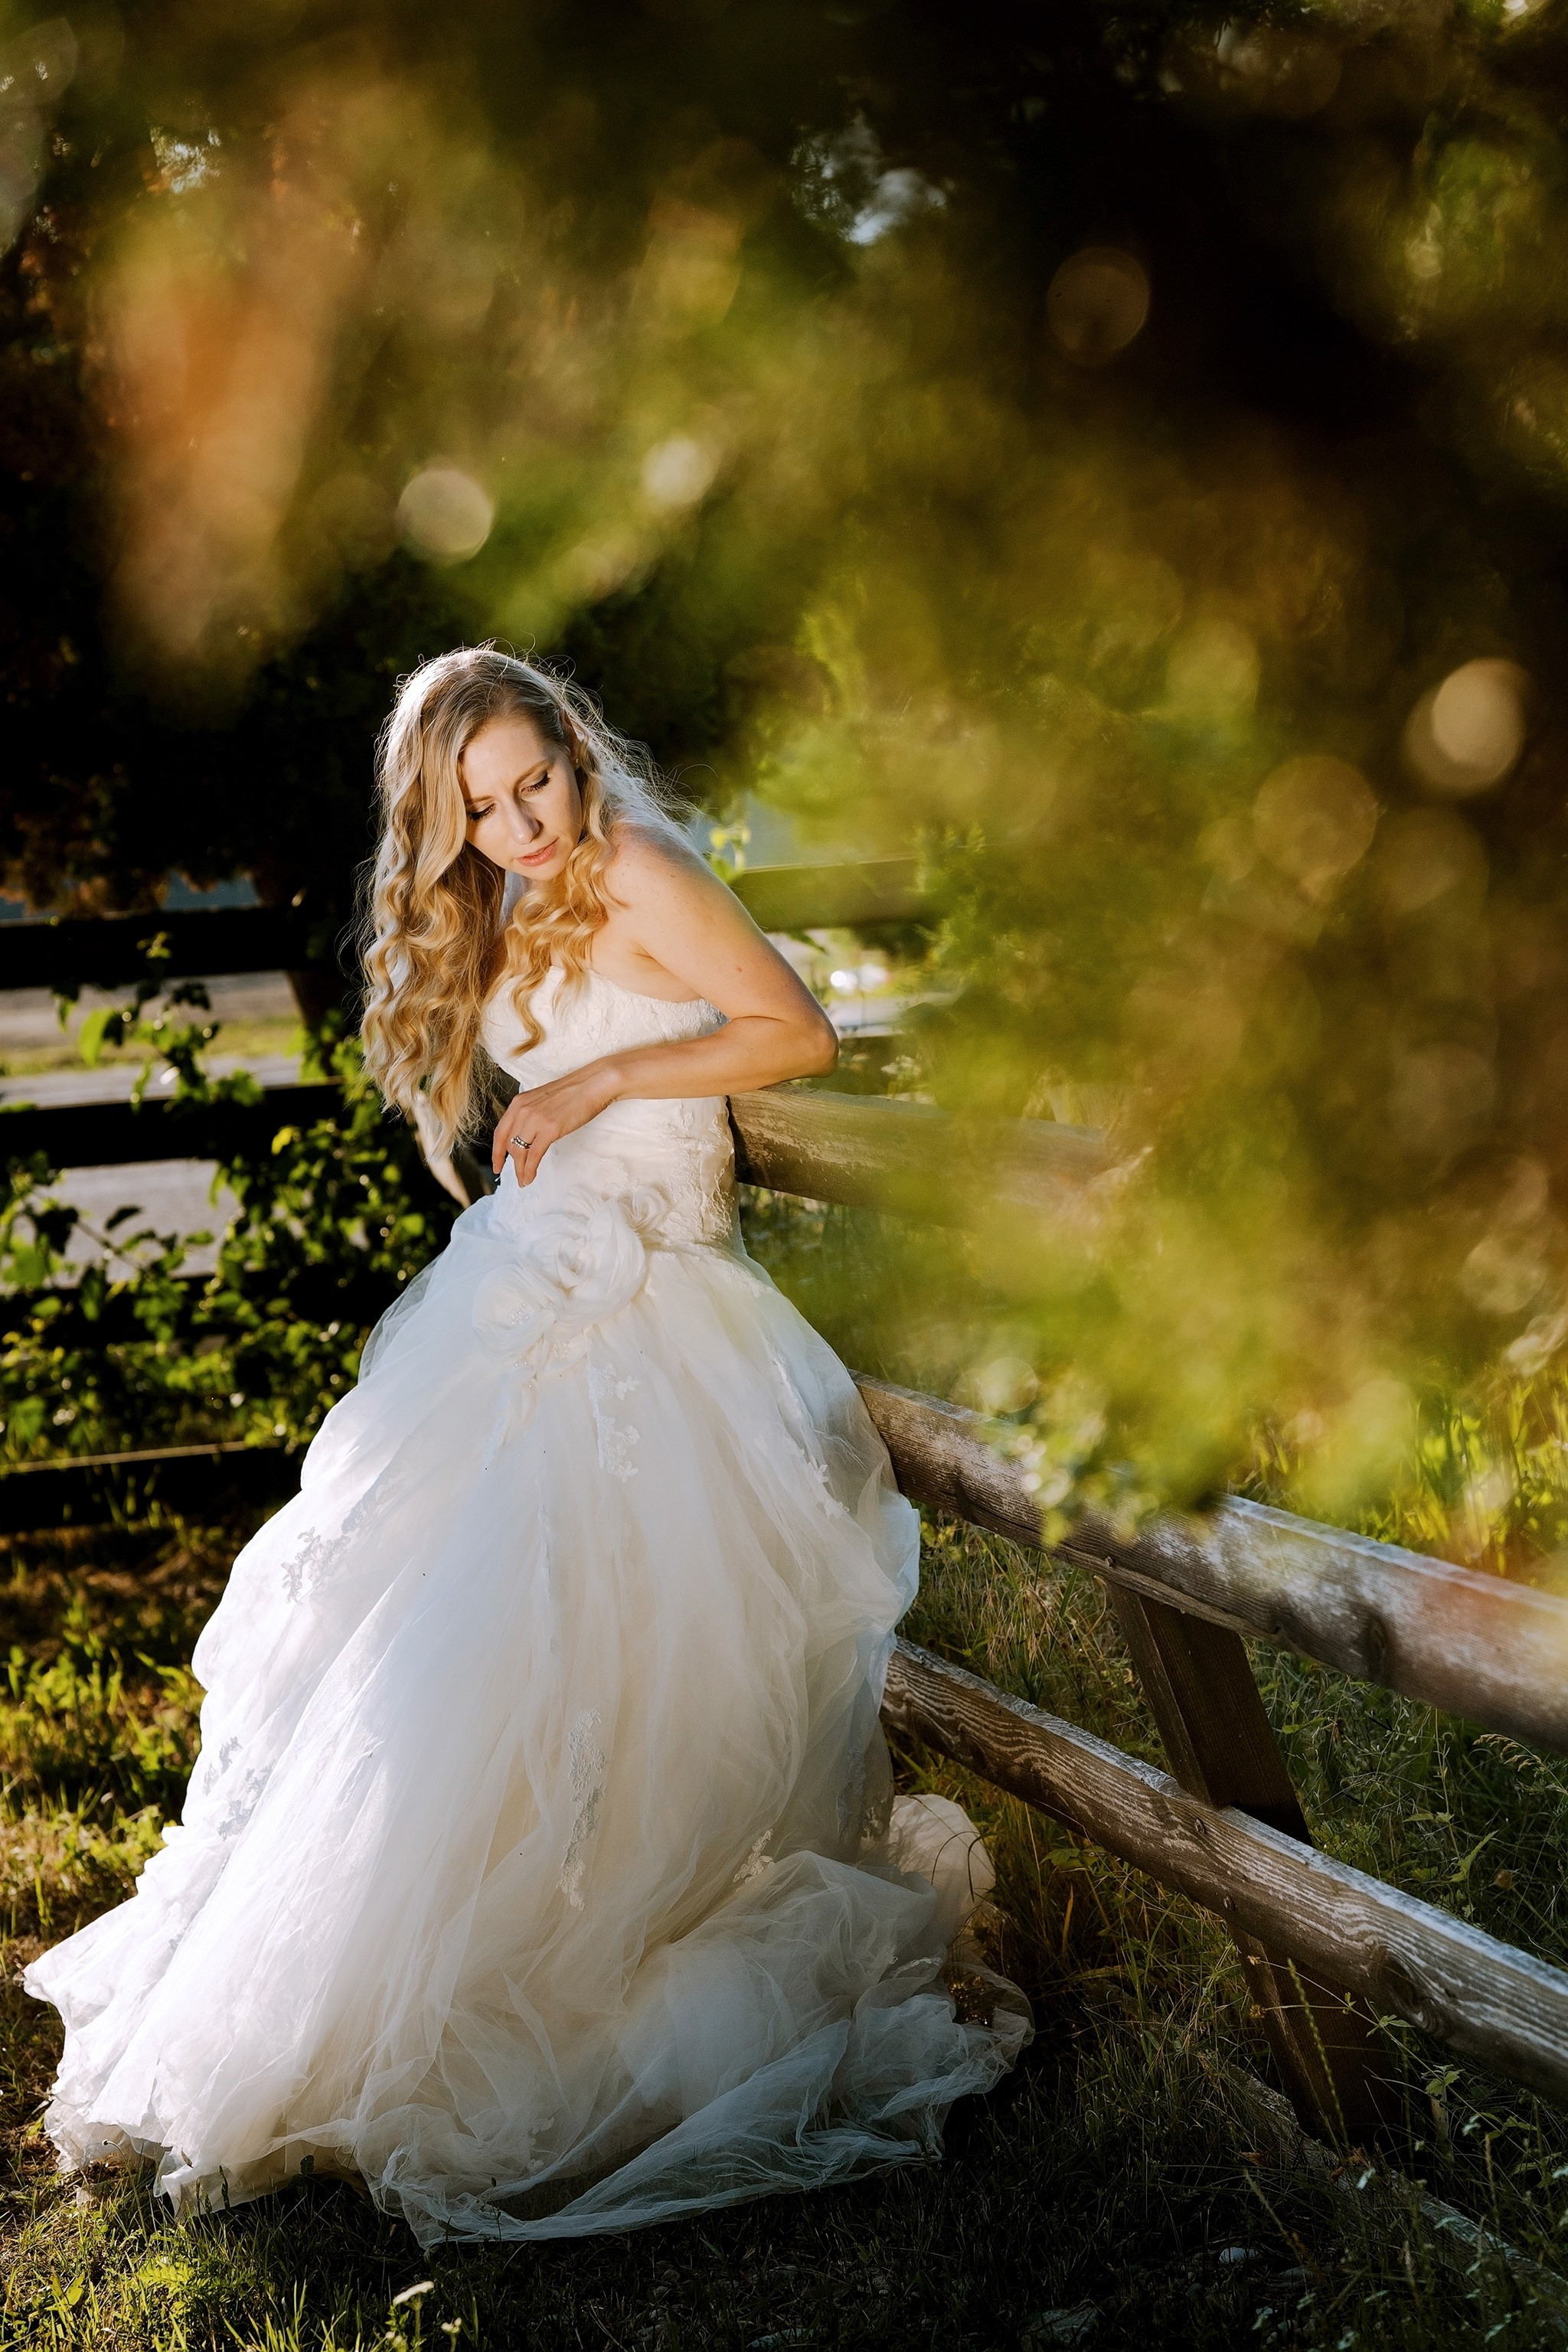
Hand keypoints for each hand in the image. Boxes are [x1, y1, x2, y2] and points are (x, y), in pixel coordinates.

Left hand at [491, 1060, 619, 1185]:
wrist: (592, 1085)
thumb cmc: (573, 1093)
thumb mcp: (542, 1101)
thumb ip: (531, 1115)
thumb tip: (528, 1137)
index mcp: (519, 1103)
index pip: (500, 1132)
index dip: (497, 1152)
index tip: (498, 1165)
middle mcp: (522, 1110)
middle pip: (509, 1144)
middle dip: (511, 1164)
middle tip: (517, 1176)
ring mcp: (535, 1119)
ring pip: (519, 1152)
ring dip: (520, 1170)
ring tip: (524, 1180)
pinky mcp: (549, 1129)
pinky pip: (533, 1155)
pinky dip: (529, 1170)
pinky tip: (530, 1177)